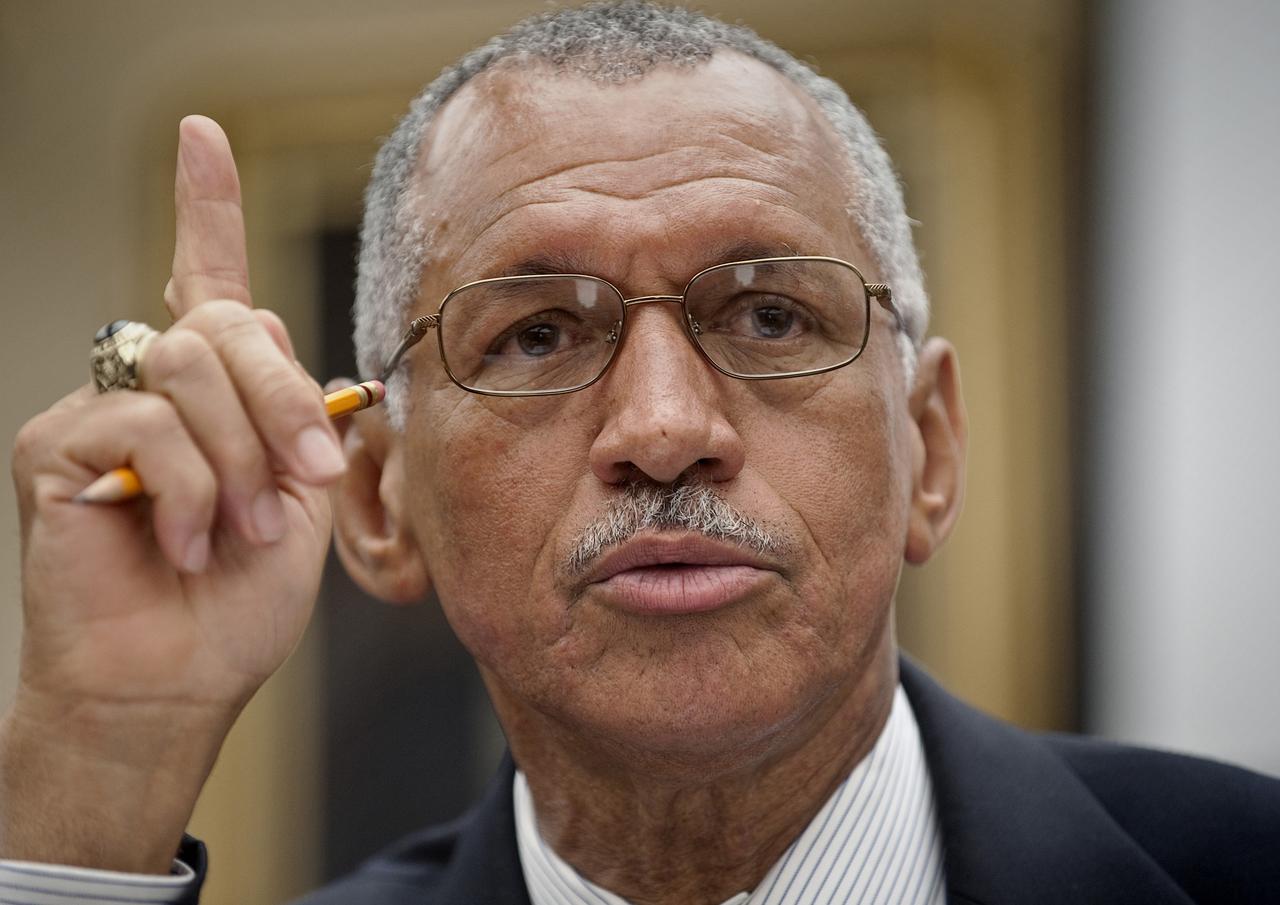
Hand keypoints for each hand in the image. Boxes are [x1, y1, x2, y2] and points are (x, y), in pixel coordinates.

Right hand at [0, 116, 341, 872]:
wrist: (176, 680)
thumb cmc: (238, 598)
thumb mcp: (297, 494)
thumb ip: (287, 407)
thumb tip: (259, 316)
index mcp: (215, 393)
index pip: (205, 279)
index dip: (204, 206)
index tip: (201, 135)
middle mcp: (153, 386)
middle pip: (225, 324)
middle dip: (283, 399)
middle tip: (309, 474)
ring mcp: (100, 411)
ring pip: (190, 366)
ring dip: (244, 453)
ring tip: (248, 528)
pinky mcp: (56, 444)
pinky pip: (147, 423)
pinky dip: (193, 486)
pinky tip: (187, 540)